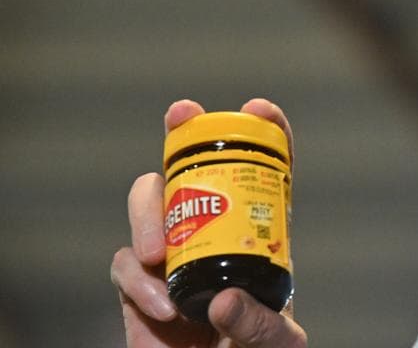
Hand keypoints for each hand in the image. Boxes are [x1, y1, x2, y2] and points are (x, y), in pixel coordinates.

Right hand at [110, 99, 306, 346]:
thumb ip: (261, 324)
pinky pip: (124, 265)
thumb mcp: (278, 341)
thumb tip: (223, 302)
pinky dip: (136, 282)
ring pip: (149, 200)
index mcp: (258, 233)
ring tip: (156, 256)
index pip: (264, 171)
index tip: (258, 109)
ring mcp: (172, 254)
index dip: (265, 134)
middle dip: (186, 135)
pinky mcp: (137, 287)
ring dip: (148, 213)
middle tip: (180, 115)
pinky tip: (162, 307)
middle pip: (194, 168)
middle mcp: (213, 232)